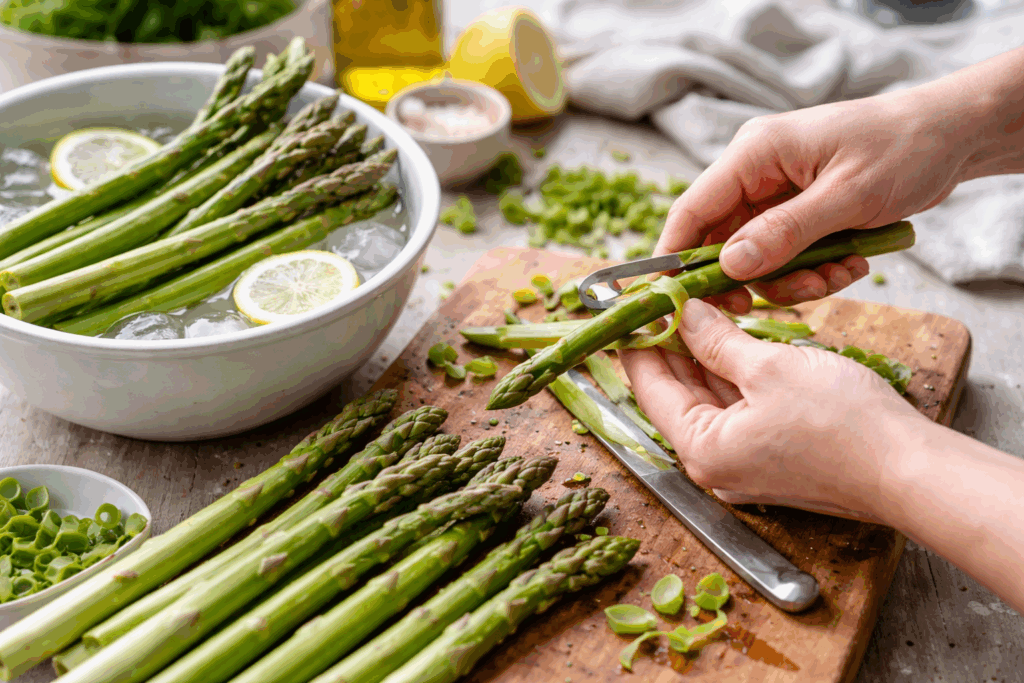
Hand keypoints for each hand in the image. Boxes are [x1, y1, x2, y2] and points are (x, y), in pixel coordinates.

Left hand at [619, 299, 927, 520]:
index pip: (648, 385)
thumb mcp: (769, 367)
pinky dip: (730, 375)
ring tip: (694, 308)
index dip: (638, 338)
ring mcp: (741, 465)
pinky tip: (730, 339)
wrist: (910, 470)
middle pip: (674, 393)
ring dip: (701, 355)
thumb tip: (686, 314)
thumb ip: (717, 340)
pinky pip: (735, 410)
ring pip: (707, 399)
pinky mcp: (769, 458)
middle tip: (664, 298)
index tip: (634, 303)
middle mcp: (713, 465)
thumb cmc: (845, 425)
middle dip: (670, 343)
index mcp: (701, 449)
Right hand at [662, 87, 972, 311]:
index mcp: (754, 154)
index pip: (692, 210)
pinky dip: (813, 270)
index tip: (673, 301)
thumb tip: (728, 266)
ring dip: (792, 279)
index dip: (674, 257)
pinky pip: (787, 255)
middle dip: (752, 279)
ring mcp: (777, 193)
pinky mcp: (799, 212)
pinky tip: (850, 264)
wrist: (951, 136)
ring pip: (756, 257)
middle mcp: (756, 173)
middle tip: (779, 301)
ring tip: (836, 276)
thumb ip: (785, 233)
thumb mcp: (847, 196)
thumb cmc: (903, 148)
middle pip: (721, 242)